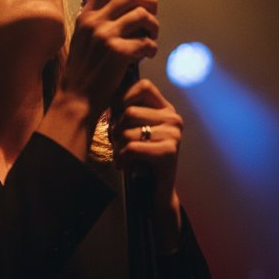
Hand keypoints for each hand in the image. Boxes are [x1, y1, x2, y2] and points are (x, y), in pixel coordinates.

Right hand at [60, 0, 158, 117]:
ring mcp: (106, 36)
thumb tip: (122, 10)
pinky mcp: (119, 53)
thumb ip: (97, 23)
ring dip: (154, 25)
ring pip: (143, 16)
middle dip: (149, 0)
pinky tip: (148, 54)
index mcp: (85, 16)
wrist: (76, 99)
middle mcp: (95, 22)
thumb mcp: (82, 40)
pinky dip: (152, 47)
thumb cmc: (82, 72)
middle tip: (154, 9)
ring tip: (153, 36)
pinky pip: (146, 42)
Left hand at [112, 78, 183, 252]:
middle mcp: (174, 118)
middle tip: (118, 144)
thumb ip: (125, 110)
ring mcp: (174, 135)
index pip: (143, 86)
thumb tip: (105, 91)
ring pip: (127, 131)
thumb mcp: (134, 130)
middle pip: (129, 112)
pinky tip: (125, 166)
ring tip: (123, 156)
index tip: (118, 117)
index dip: (124, 98)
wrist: (155, 192)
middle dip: (117, 131)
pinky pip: (131, 148)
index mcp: (166, 109)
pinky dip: (122, 159)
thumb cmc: (140, 159)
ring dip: (118, 147)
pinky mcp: (169, 152)